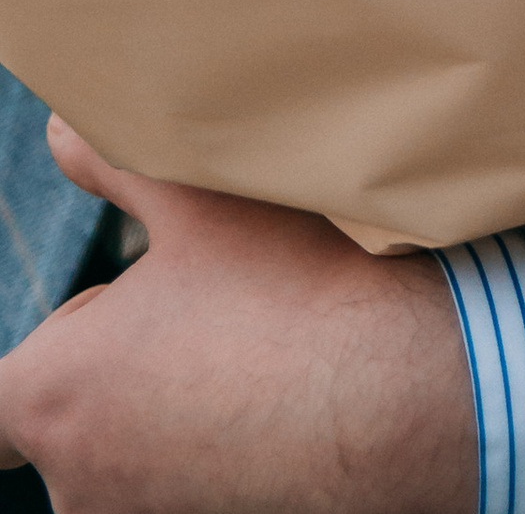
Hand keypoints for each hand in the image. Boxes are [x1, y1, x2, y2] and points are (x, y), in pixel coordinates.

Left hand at [0, 121, 475, 513]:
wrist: (401, 397)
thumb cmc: (291, 292)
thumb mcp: (197, 201)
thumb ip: (111, 159)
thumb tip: (65, 127)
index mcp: (56, 393)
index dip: (44, 356)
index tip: (104, 326)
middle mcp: (78, 483)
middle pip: (69, 417)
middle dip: (119, 365)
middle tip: (205, 307)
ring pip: (130, 454)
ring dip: (166, 410)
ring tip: (250, 349)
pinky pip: (185, 485)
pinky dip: (216, 450)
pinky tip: (279, 400)